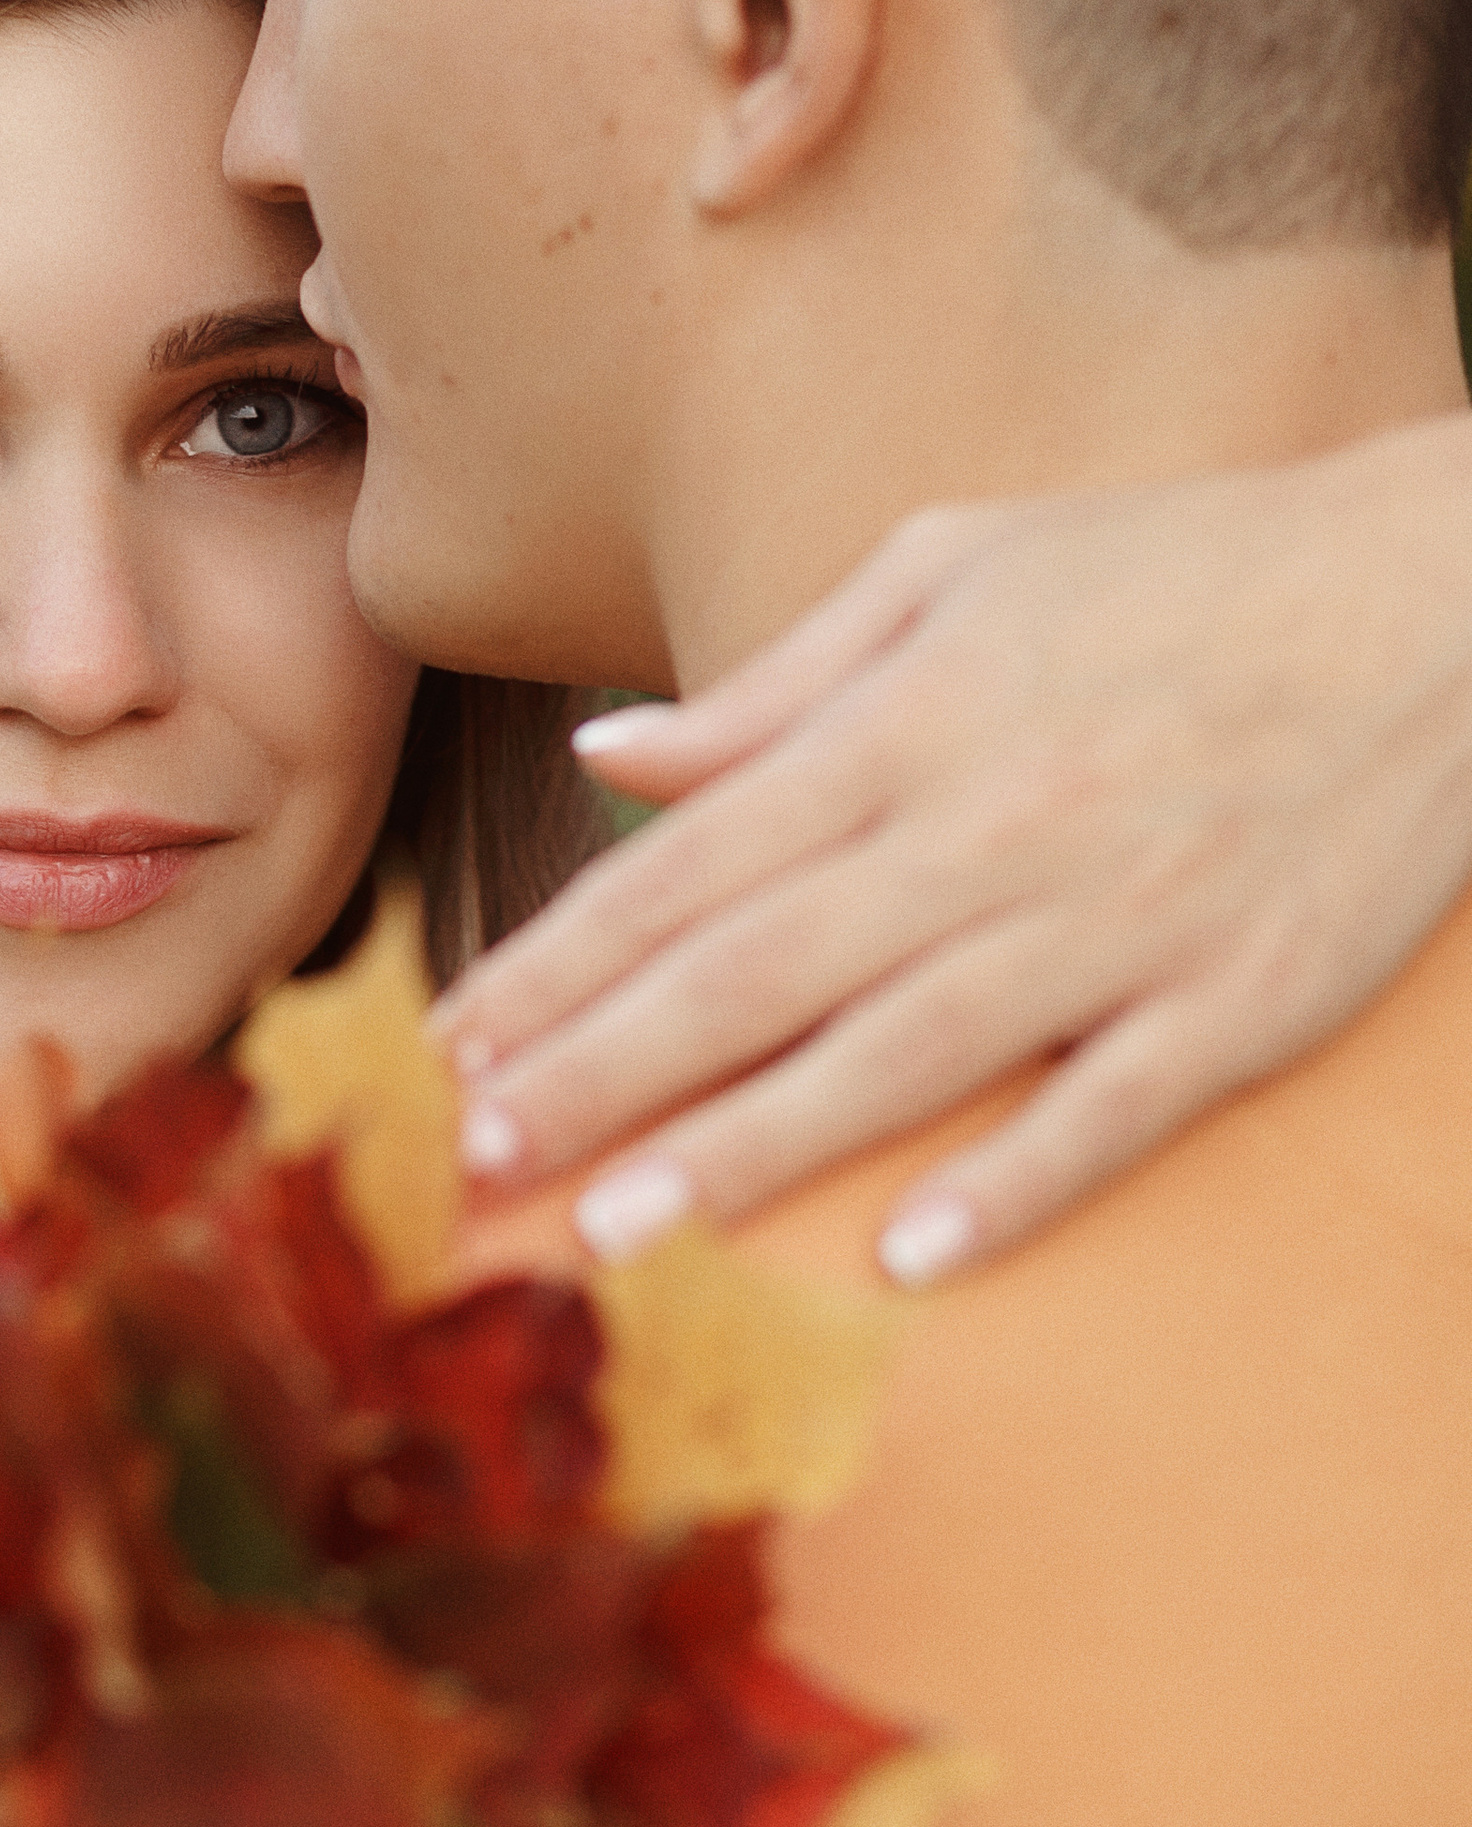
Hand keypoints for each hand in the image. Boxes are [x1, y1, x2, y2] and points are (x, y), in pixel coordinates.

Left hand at [434, 412, 1471, 1278]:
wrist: (1441, 595)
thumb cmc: (1176, 572)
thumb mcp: (954, 568)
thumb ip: (776, 685)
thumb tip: (609, 760)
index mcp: (907, 726)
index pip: (691, 868)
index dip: (562, 965)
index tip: (453, 1047)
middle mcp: (990, 828)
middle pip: (760, 974)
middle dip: (604, 1074)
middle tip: (478, 1166)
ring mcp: (1118, 921)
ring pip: (901, 1055)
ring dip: (749, 1148)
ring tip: (620, 1229)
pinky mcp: (1238, 999)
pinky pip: (1109, 1110)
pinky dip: (1011, 1182)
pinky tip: (906, 1258)